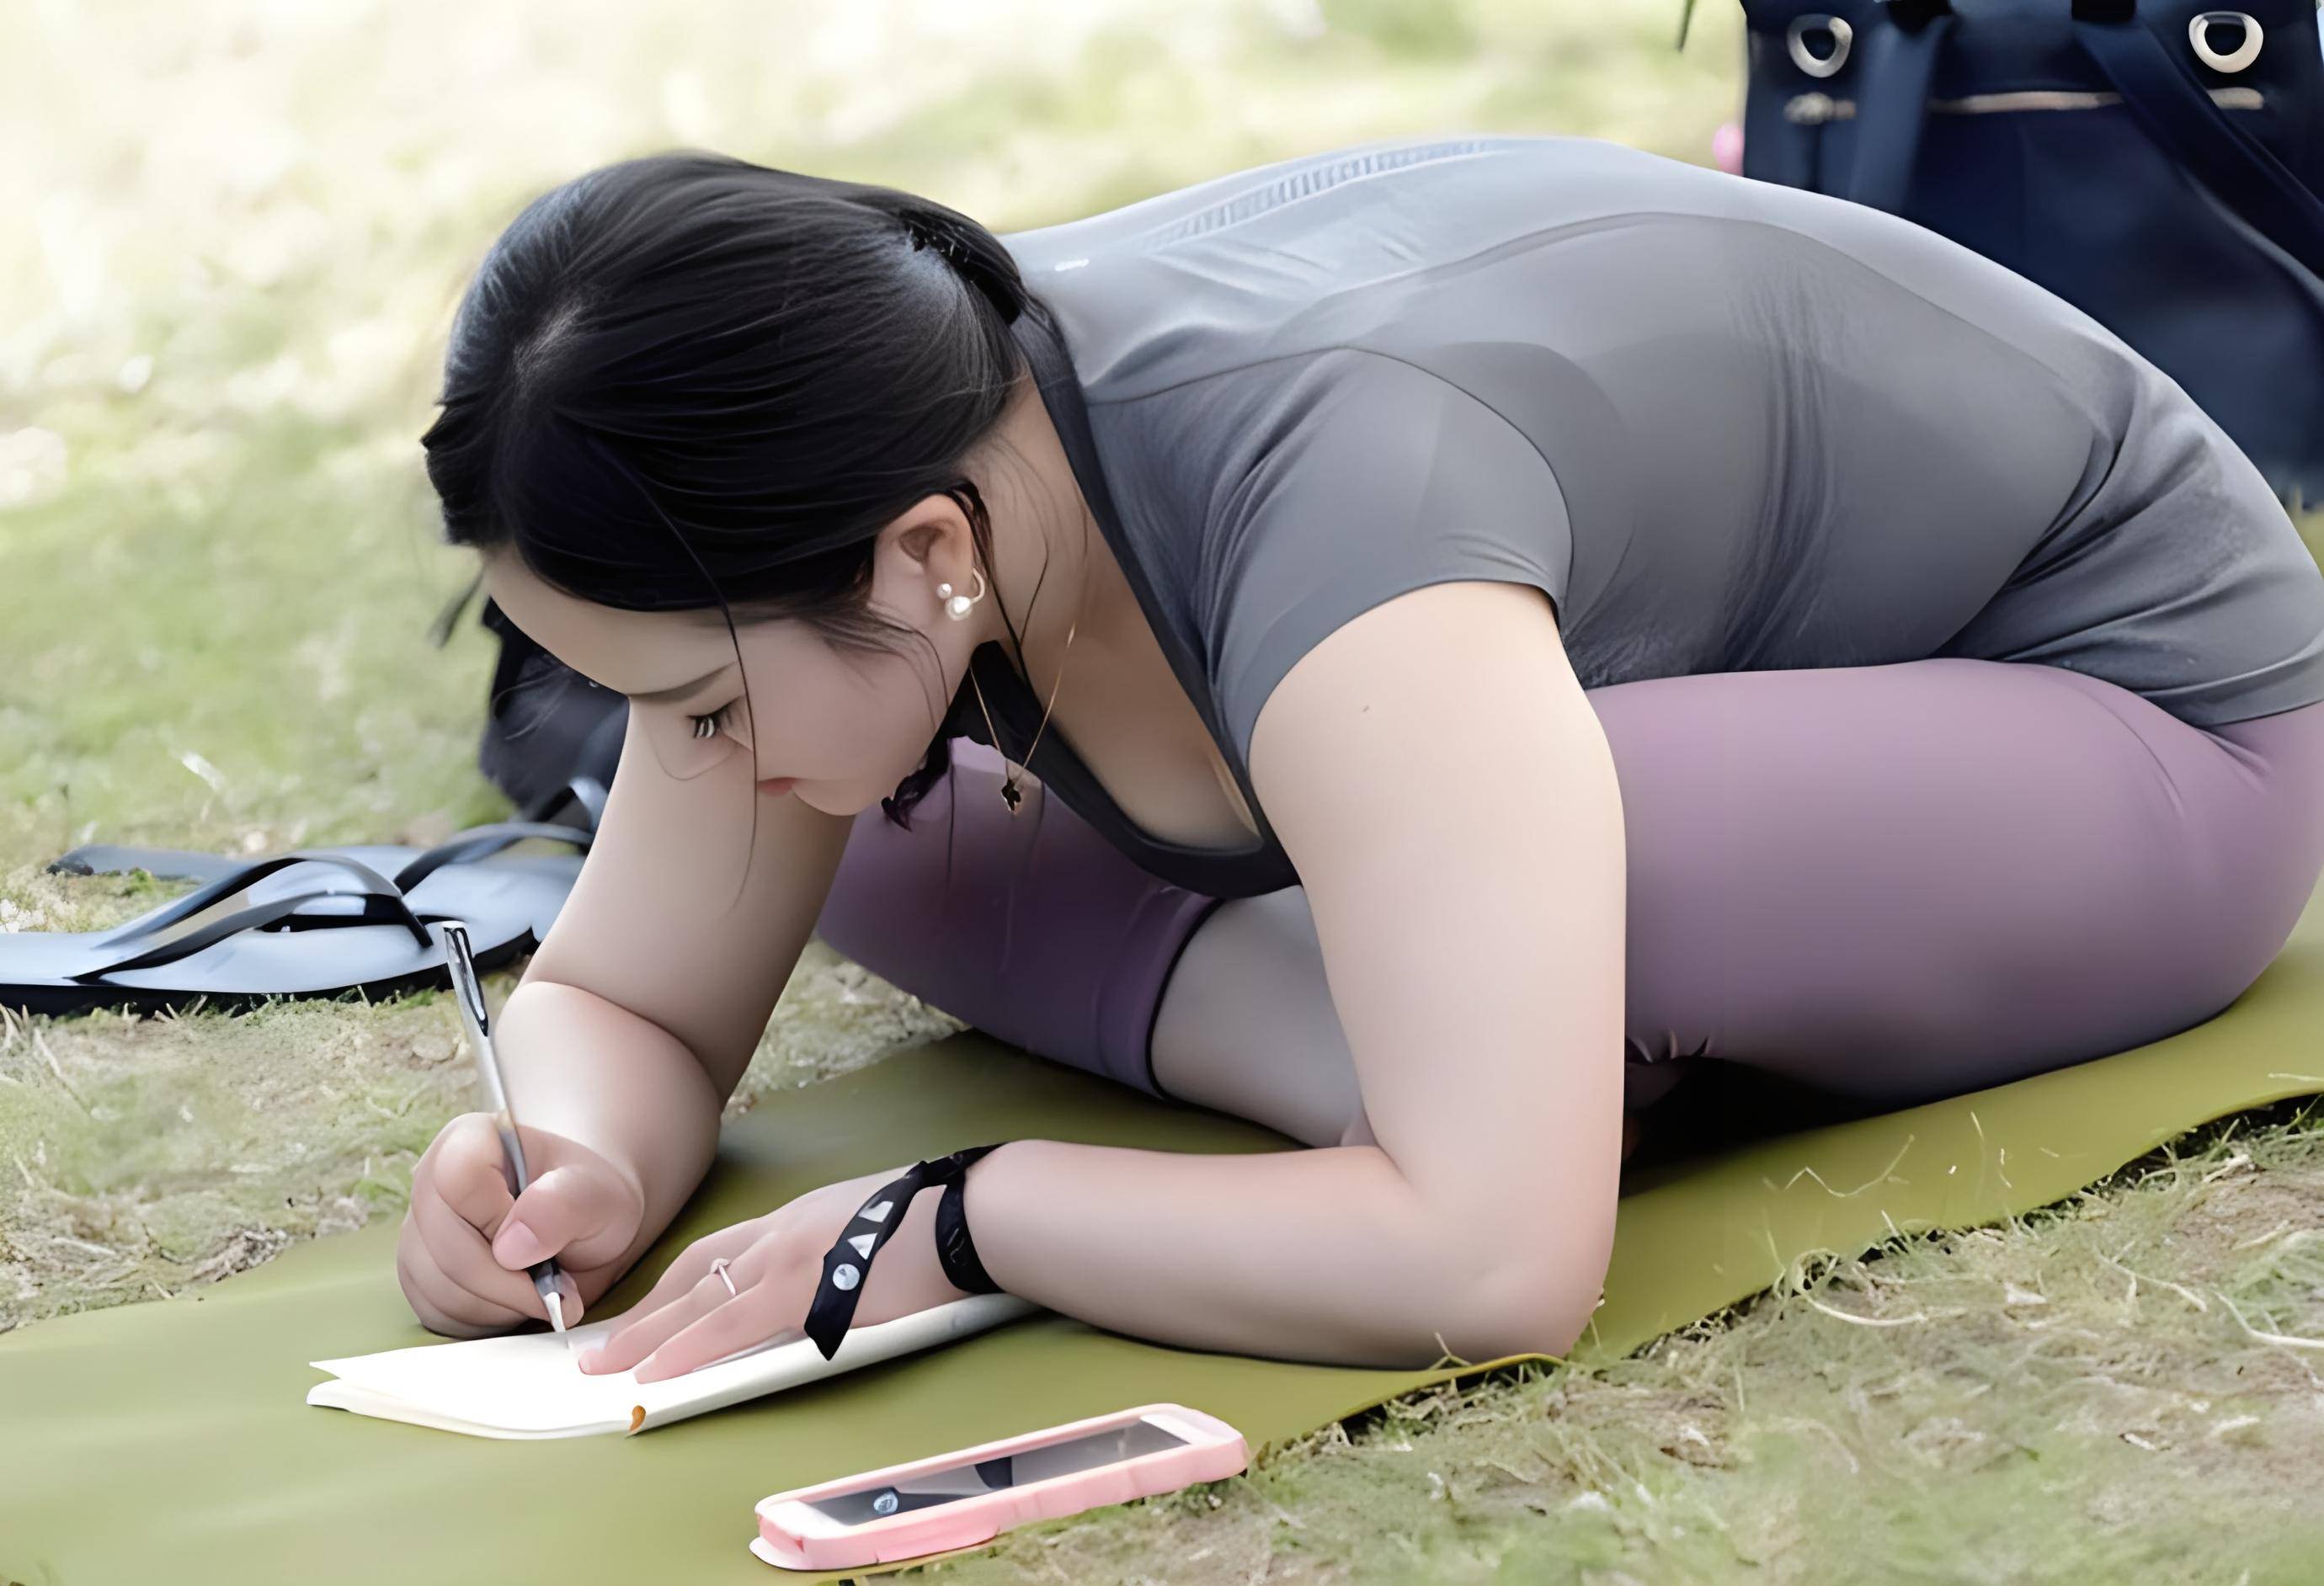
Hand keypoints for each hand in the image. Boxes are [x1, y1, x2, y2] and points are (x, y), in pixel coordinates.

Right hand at [397, 1111, 647, 1337]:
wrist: (583, 1231)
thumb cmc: (589, 1201)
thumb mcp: (597, 1195)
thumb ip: (564, 1206)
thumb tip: (511, 1247)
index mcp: (471, 1140)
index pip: (458, 1179)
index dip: (498, 1220)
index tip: (540, 1242)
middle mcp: (431, 1181)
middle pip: (445, 1246)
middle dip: (509, 1282)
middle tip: (561, 1288)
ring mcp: (418, 1230)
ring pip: (436, 1287)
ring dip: (499, 1304)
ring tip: (540, 1292)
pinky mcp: (417, 1274)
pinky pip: (434, 1312)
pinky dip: (482, 1320)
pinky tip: (515, 1302)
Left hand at [577, 1164, 969, 1382]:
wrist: (971, 1211)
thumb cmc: (943, 1221)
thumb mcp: (876, 1227)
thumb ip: (843, 1253)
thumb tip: (844, 1280)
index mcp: (802, 1217)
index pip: (721, 1251)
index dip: (678, 1284)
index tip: (648, 1308)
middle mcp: (784, 1230)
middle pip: (694, 1270)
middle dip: (644, 1310)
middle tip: (600, 1345)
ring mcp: (790, 1256)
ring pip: (698, 1298)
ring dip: (646, 1334)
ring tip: (604, 1366)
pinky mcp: (803, 1288)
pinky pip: (730, 1325)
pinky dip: (688, 1348)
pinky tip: (657, 1369)